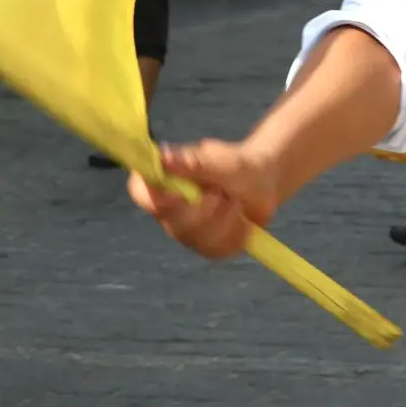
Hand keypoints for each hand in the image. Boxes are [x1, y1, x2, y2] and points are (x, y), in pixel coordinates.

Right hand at [127, 139, 281, 260]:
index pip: (140, 191)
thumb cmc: (238, 164)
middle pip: (172, 222)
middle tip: (222, 193)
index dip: (153, 197)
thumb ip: (192, 162)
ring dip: (225, 219)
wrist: (265, 180)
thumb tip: (162, 157)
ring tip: (234, 202)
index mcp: (165, 181)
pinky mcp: (208, 246)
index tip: (179, 195)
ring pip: (197, 239)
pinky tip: (241, 218)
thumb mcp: (221, 160)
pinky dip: (236, 233)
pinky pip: (217, 249)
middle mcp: (170, 209)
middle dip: (203, 211)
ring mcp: (188, 230)